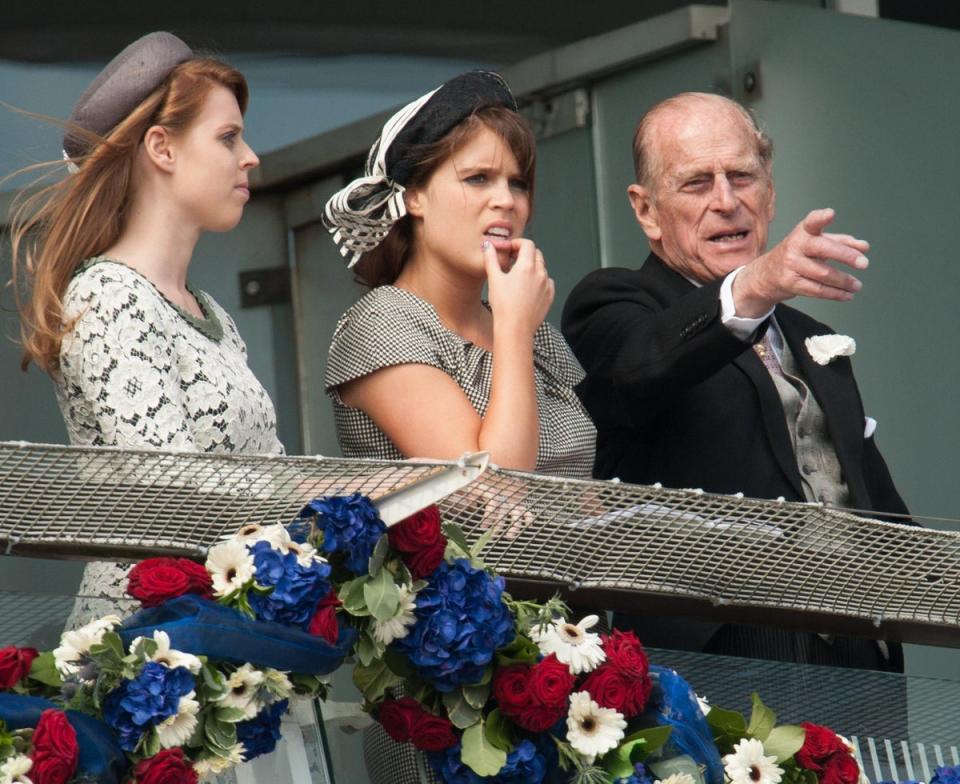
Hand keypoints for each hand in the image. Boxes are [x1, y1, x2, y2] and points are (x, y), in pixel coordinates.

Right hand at [484, 238, 553, 335]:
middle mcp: (540, 273)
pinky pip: (547, 282)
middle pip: (536, 254)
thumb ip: (491, 259)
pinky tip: (527, 288)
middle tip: (511, 260)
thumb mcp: (494, 279)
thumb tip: (488, 245)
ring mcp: (547, 285)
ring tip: (517, 276)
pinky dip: (538, 280)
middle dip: (524, 253)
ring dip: (531, 267)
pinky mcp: (549, 297)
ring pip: (542, 268)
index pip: (527, 244)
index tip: (508, 249)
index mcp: (527, 266)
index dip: (516, 243)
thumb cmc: (503, 305)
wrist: (515, 329)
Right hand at [733, 208, 868, 317]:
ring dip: (844, 281)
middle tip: (864, 263)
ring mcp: (791, 265)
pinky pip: (817, 290)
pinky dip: (835, 294)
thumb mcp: (816, 243)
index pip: (812, 222)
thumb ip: (841, 242)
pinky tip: (847, 295)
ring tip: (857, 285)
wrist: (766, 274)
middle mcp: (795, 246)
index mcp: (804, 232)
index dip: (820, 218)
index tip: (830, 214)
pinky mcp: (790, 283)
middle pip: (822, 248)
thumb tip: (864, 247)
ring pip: (823, 274)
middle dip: (845, 256)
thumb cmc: (797, 255)